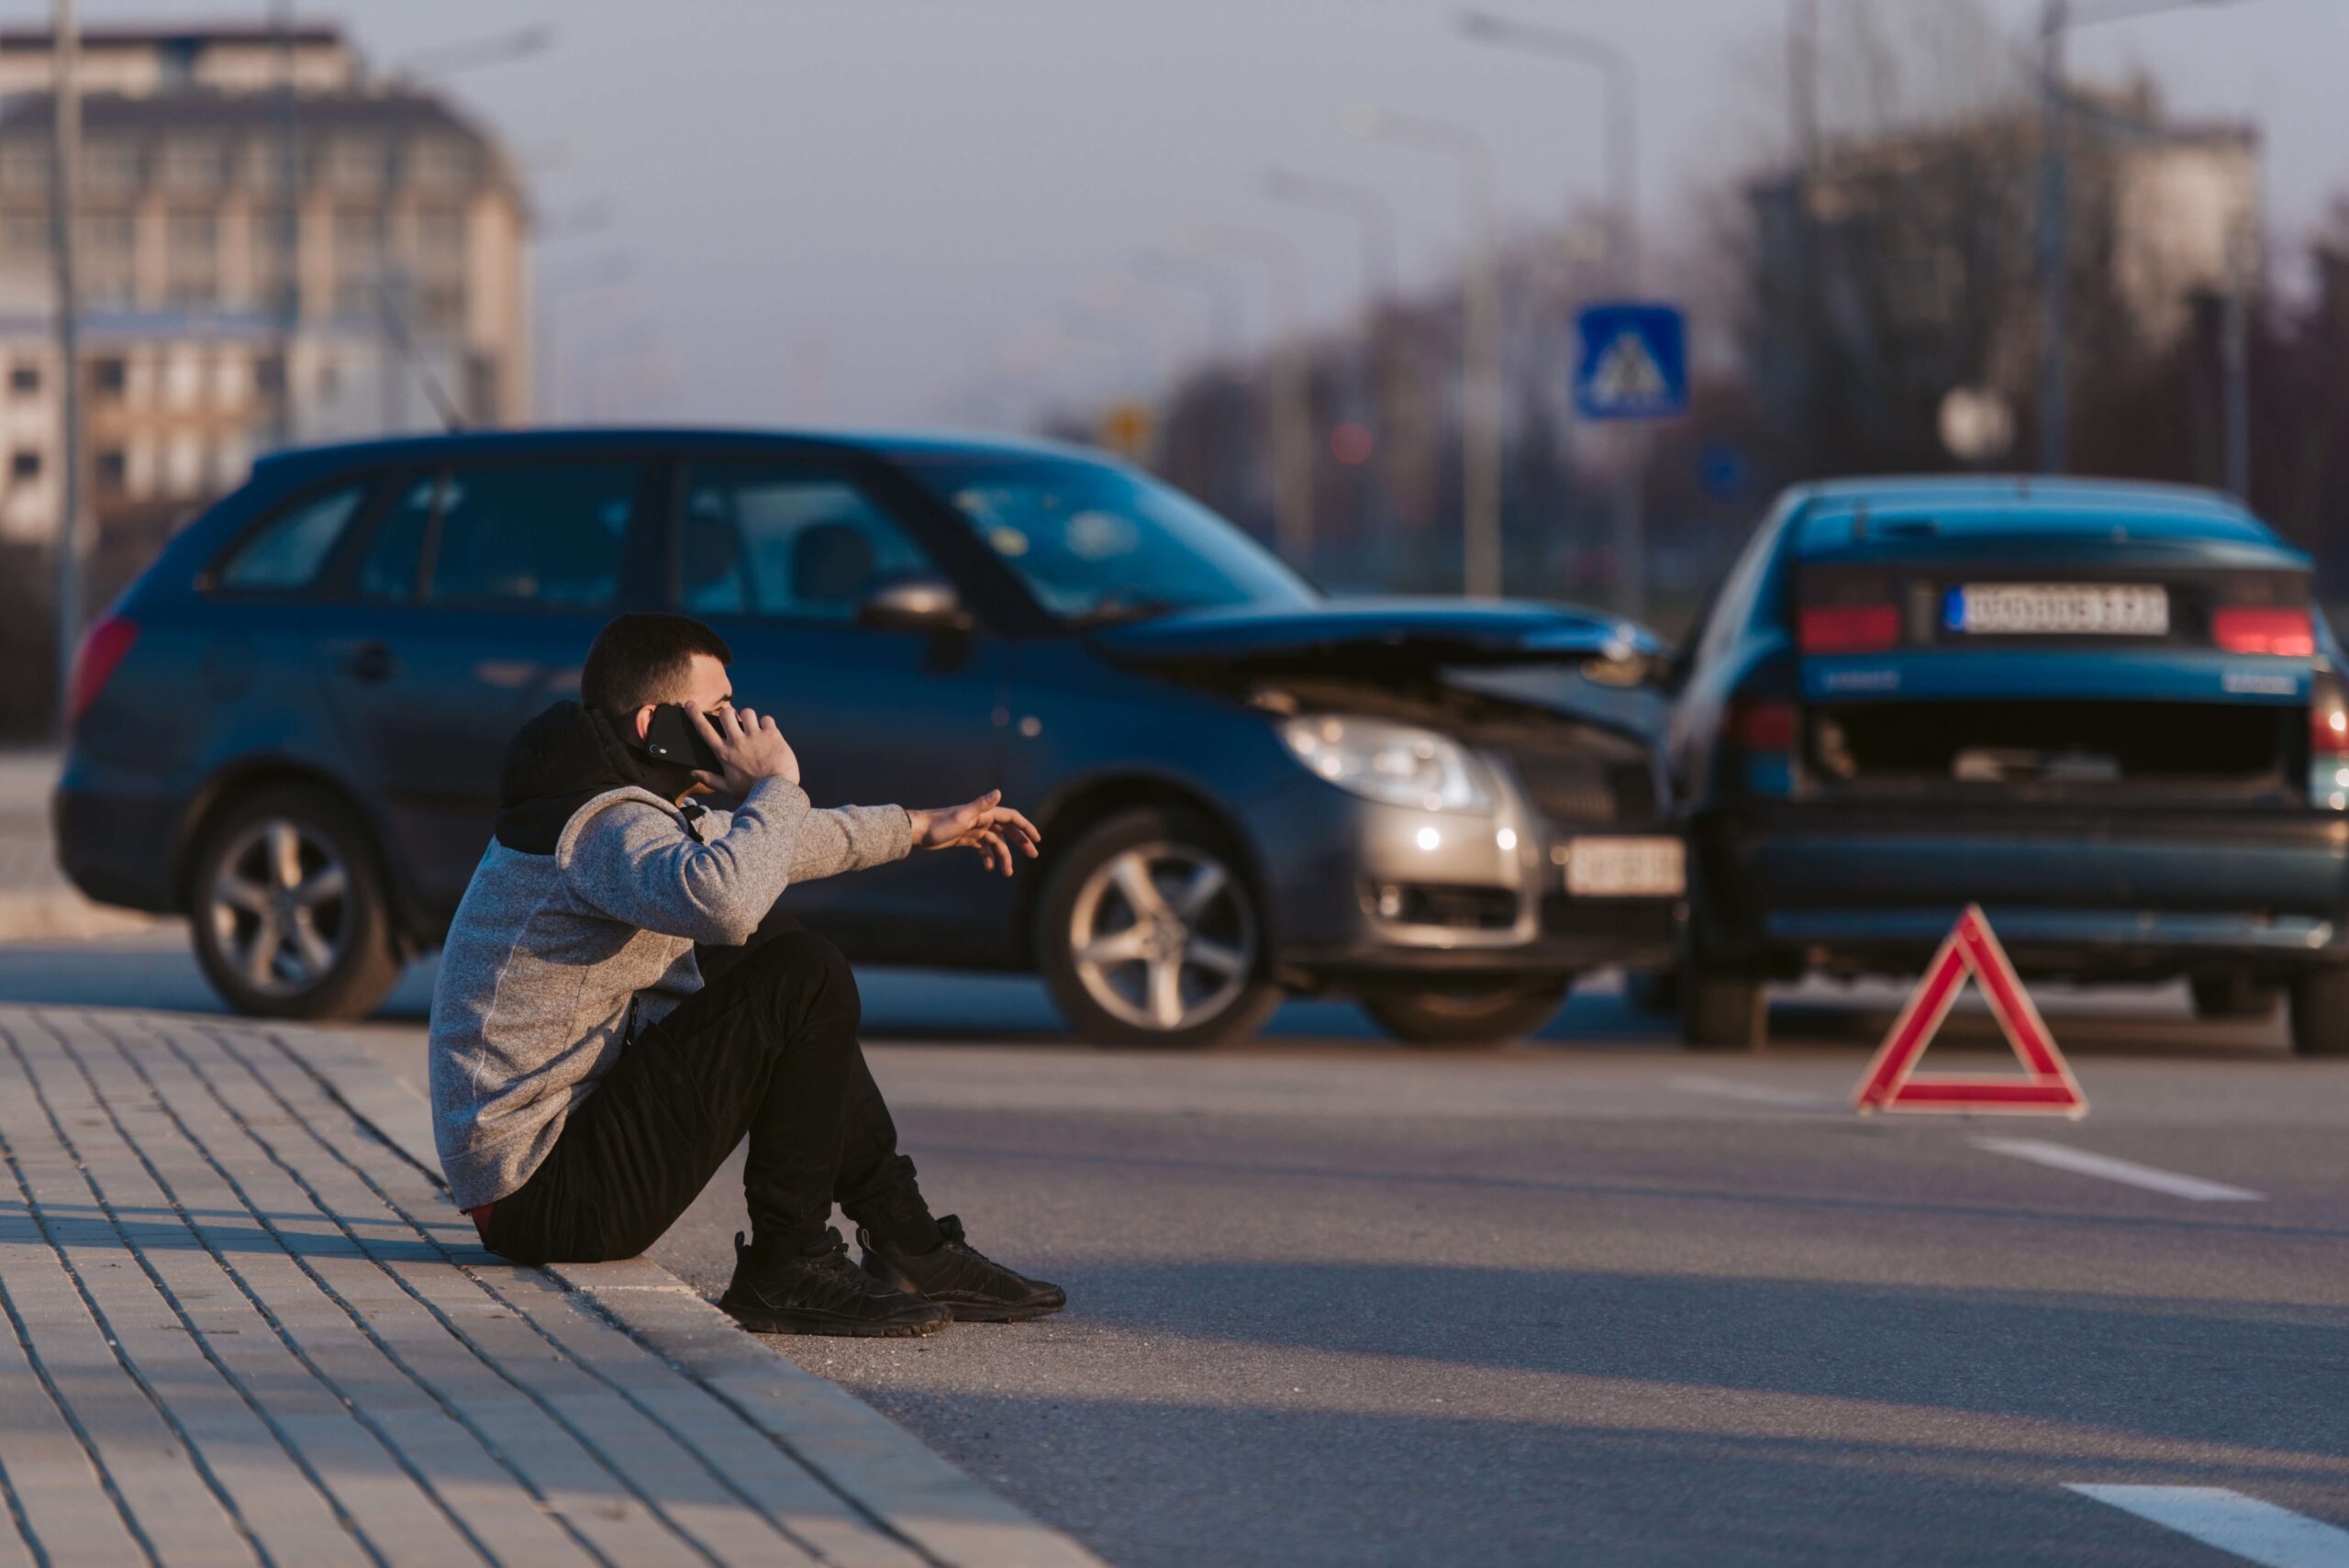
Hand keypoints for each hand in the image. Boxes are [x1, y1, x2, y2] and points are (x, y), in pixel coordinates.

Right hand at [690, 704, 800, 795]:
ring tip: (753, 728)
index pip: (705, 730)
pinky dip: (767, 724)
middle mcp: (737, 742)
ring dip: (749, 718)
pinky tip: (769, 734)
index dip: (695, 715)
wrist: (776, 792)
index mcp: (724, 754)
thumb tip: (692, 773)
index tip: (689, 704)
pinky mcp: (771, 734)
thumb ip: (709, 779)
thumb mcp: (728, 788)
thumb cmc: (752, 791)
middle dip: (728, 714)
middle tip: (734, 721)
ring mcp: (754, 737)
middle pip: (725, 714)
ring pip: (747, 712)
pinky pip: (766, 719)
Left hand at [906, 790, 1041, 876]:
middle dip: (1021, 843)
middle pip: (1008, 831)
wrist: (918, 831)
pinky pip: (983, 848)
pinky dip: (988, 857)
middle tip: (1033, 856)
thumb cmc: (938, 824)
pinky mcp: (965, 838)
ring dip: (1004, 856)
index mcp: (985, 813)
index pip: (1012, 818)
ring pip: (996, 842)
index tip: (1037, 839)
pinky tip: (989, 868)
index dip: (1026, 827)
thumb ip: (981, 805)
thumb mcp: (962, 816)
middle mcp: (982, 819)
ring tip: (1007, 873)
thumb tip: (998, 792)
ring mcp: (974, 829)